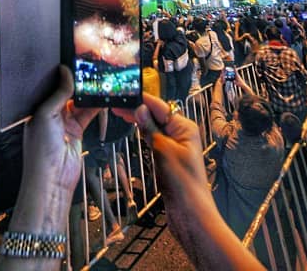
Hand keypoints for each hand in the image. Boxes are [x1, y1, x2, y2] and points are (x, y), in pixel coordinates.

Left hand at [19, 66, 98, 193]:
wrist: (53, 179)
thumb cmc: (40, 152)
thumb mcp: (46, 115)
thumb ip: (58, 94)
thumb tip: (65, 72)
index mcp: (37, 108)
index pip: (50, 86)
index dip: (60, 75)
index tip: (72, 62)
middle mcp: (49, 114)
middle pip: (65, 92)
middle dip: (76, 82)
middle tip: (89, 69)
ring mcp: (64, 123)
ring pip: (78, 102)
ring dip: (88, 93)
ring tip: (98, 80)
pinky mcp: (77, 131)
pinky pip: (87, 114)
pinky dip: (95, 106)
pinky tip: (102, 97)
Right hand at [113, 93, 207, 226]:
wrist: (190, 212)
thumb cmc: (182, 182)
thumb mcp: (163, 151)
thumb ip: (151, 129)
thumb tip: (140, 109)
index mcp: (184, 127)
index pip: (160, 106)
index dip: (141, 99)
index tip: (125, 93)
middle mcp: (181, 134)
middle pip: (157, 115)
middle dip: (138, 108)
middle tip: (116, 104)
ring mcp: (175, 147)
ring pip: (155, 127)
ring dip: (139, 120)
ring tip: (121, 112)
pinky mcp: (169, 159)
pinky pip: (155, 140)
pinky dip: (143, 133)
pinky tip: (135, 129)